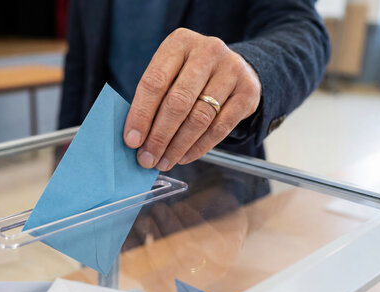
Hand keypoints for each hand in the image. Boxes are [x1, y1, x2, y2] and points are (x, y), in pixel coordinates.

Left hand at [123, 28, 261, 169]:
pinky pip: (220, 127)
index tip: (131, 141)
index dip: (141, 114)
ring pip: (199, 117)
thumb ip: (153, 99)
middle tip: (147, 158)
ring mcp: (232, 69)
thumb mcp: (170, 74)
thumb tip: (135, 139)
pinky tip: (185, 156)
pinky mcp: (248, 91)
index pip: (154, 82)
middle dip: (159, 136)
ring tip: (164, 161)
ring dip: (178, 146)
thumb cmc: (189, 75)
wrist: (232, 67)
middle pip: (178, 101)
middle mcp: (208, 51)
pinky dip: (199, 147)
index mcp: (179, 43)